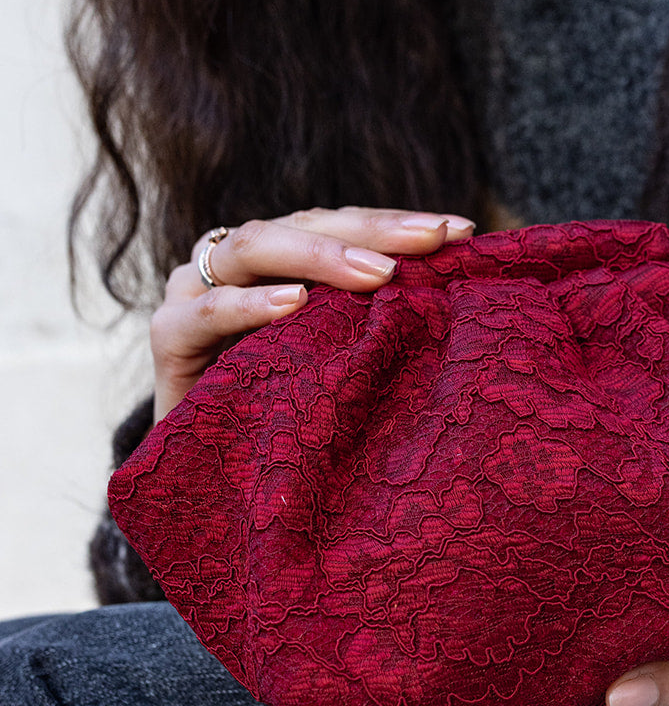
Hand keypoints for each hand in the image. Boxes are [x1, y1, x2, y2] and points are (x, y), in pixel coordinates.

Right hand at [151, 205, 473, 420]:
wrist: (210, 483)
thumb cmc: (285, 416)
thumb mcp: (334, 361)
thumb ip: (371, 321)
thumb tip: (460, 293)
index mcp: (280, 260)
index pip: (340, 223)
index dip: (396, 222)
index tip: (461, 230)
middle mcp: (236, 264)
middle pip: (303, 223)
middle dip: (371, 230)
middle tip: (430, 241)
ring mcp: (195, 293)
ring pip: (254, 249)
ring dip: (319, 255)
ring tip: (376, 273)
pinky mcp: (168, 337)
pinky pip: (207, 312)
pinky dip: (249, 304)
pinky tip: (293, 304)